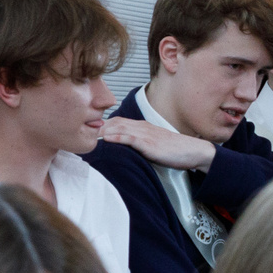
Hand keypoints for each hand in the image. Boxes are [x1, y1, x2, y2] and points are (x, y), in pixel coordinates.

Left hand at [95, 115, 216, 169]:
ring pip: (119, 128)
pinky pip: (131, 138)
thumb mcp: (150, 144)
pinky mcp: (150, 143)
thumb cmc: (173, 150)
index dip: (100, 125)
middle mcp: (141, 127)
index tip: (85, 130)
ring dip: (102, 131)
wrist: (193, 151)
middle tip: (80, 132)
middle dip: (96, 127)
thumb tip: (120, 150)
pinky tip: (107, 139)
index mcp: (140, 126)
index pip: (115, 121)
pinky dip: (118, 137)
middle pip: (113, 122)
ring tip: (87, 135)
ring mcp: (145, 134)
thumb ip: (136, 144)